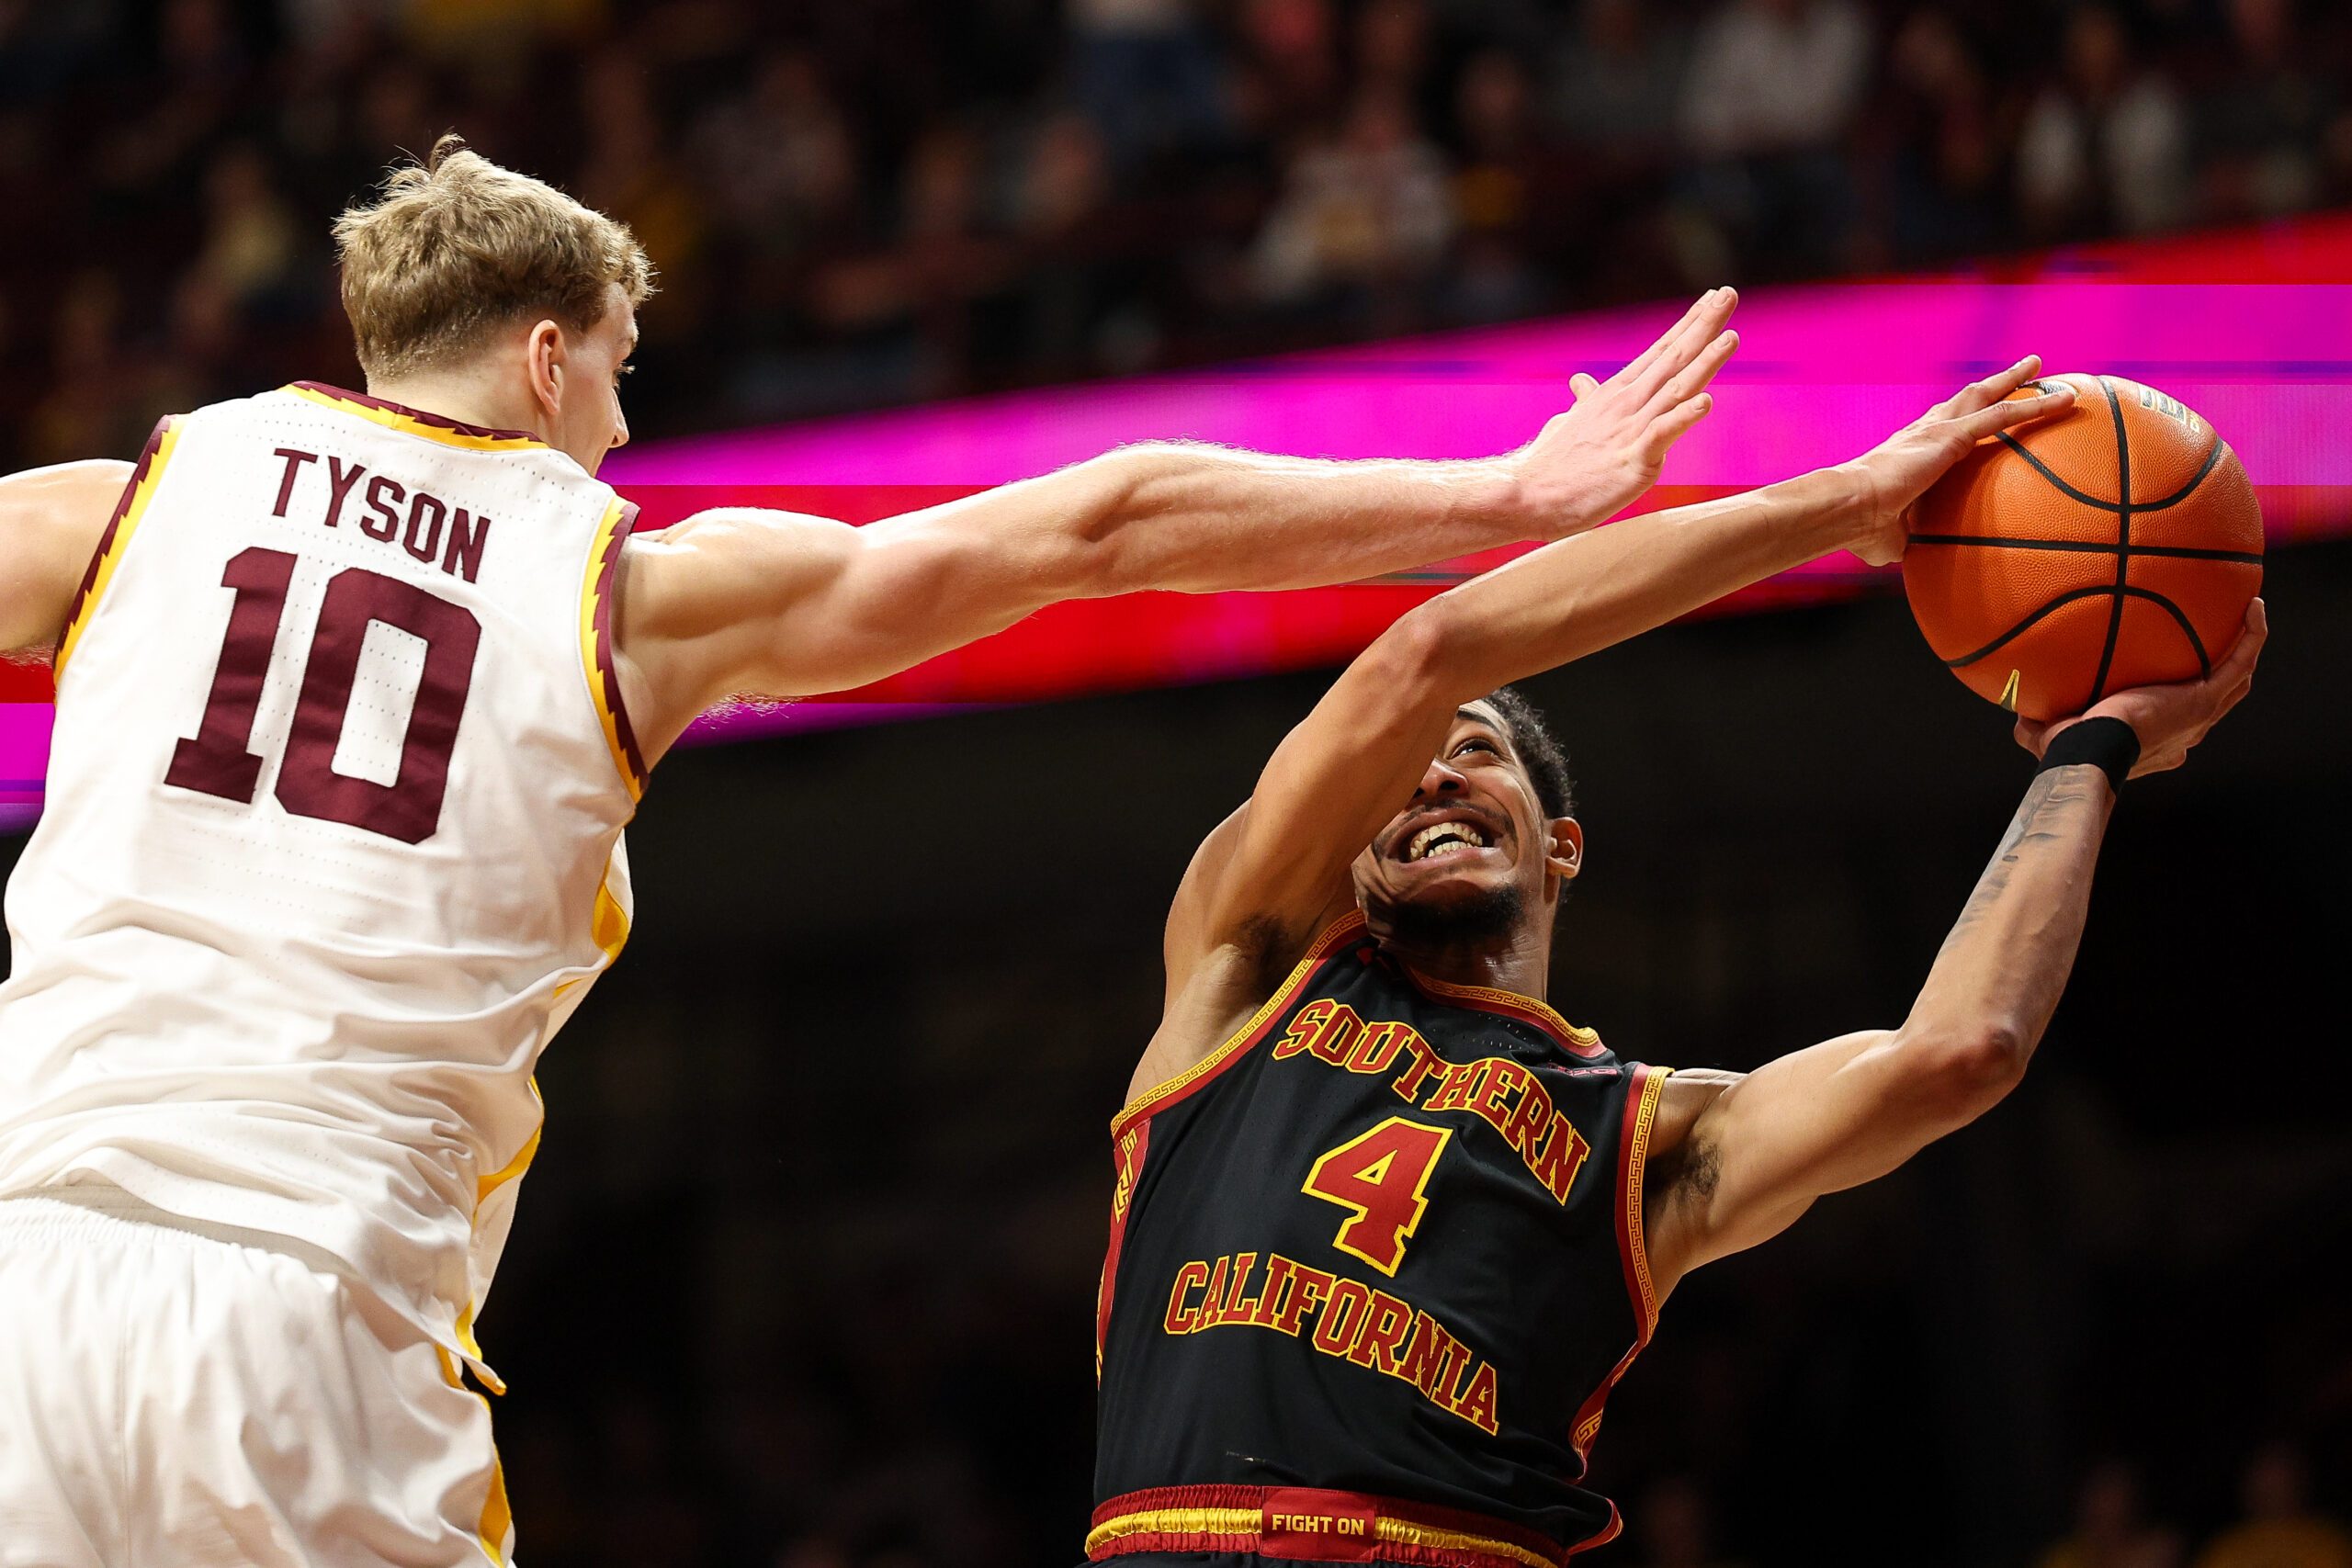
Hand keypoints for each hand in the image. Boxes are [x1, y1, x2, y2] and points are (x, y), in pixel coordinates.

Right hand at [1502, 288, 1741, 538]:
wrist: (1525, 495)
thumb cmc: (1550, 465)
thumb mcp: (1571, 424)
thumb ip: (1584, 402)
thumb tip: (1580, 382)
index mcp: (1616, 394)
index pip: (1660, 351)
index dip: (1689, 324)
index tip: (1714, 297)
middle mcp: (1627, 404)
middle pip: (1674, 358)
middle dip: (1703, 325)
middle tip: (1729, 293)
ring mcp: (1630, 430)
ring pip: (1676, 388)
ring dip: (1705, 361)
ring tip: (1730, 336)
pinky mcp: (1633, 460)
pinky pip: (1662, 434)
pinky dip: (1684, 416)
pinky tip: (1706, 401)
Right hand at [1836, 356, 2077, 565]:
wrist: (1849, 509)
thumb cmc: (1861, 528)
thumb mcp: (1892, 537)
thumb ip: (1911, 541)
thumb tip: (1920, 561)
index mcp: (1910, 452)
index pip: (1943, 427)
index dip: (1963, 416)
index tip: (1979, 410)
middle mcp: (1924, 431)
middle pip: (1967, 399)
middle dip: (1993, 384)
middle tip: (2020, 371)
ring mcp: (1939, 430)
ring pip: (1986, 397)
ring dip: (2015, 381)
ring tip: (2038, 367)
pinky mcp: (1952, 436)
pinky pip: (2005, 416)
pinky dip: (2036, 406)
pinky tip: (2064, 400)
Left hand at [2016, 599, 2266, 776]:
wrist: (2091, 753)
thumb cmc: (2067, 751)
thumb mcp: (2047, 736)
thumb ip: (2035, 724)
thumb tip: (2018, 714)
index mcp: (2156, 744)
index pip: (2176, 726)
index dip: (2179, 709)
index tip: (2171, 688)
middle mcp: (2186, 733)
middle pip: (2215, 697)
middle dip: (2221, 673)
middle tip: (2222, 643)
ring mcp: (2201, 717)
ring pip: (2237, 679)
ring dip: (2246, 647)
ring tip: (2249, 615)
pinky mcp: (2205, 700)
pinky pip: (2240, 661)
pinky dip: (2252, 635)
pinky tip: (2254, 607)